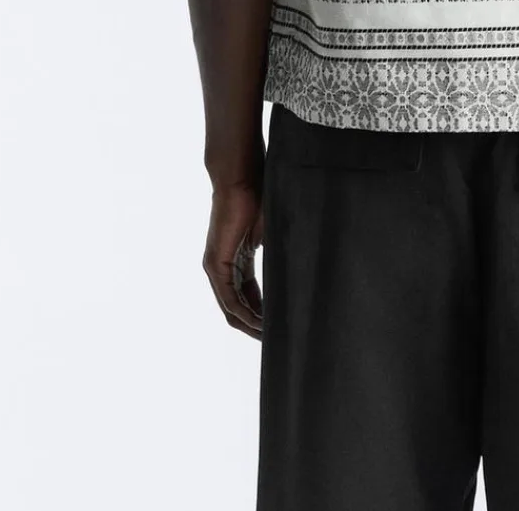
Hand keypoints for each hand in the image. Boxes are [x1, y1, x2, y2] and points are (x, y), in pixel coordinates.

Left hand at [202, 181, 264, 338]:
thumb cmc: (258, 197)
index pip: (248, 297)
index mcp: (237, 261)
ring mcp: (217, 267)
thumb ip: (279, 252)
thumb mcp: (272, 232)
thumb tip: (302, 264)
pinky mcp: (216, 264)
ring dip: (251, 325)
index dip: (262, 314)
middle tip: (277, 341)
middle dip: (255, 327)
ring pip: (232, 308)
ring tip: (271, 338)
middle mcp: (222, 268)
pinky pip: (229, 298)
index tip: (279, 327)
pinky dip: (245, 313)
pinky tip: (260, 323)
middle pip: (237, 309)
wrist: (240, 178)